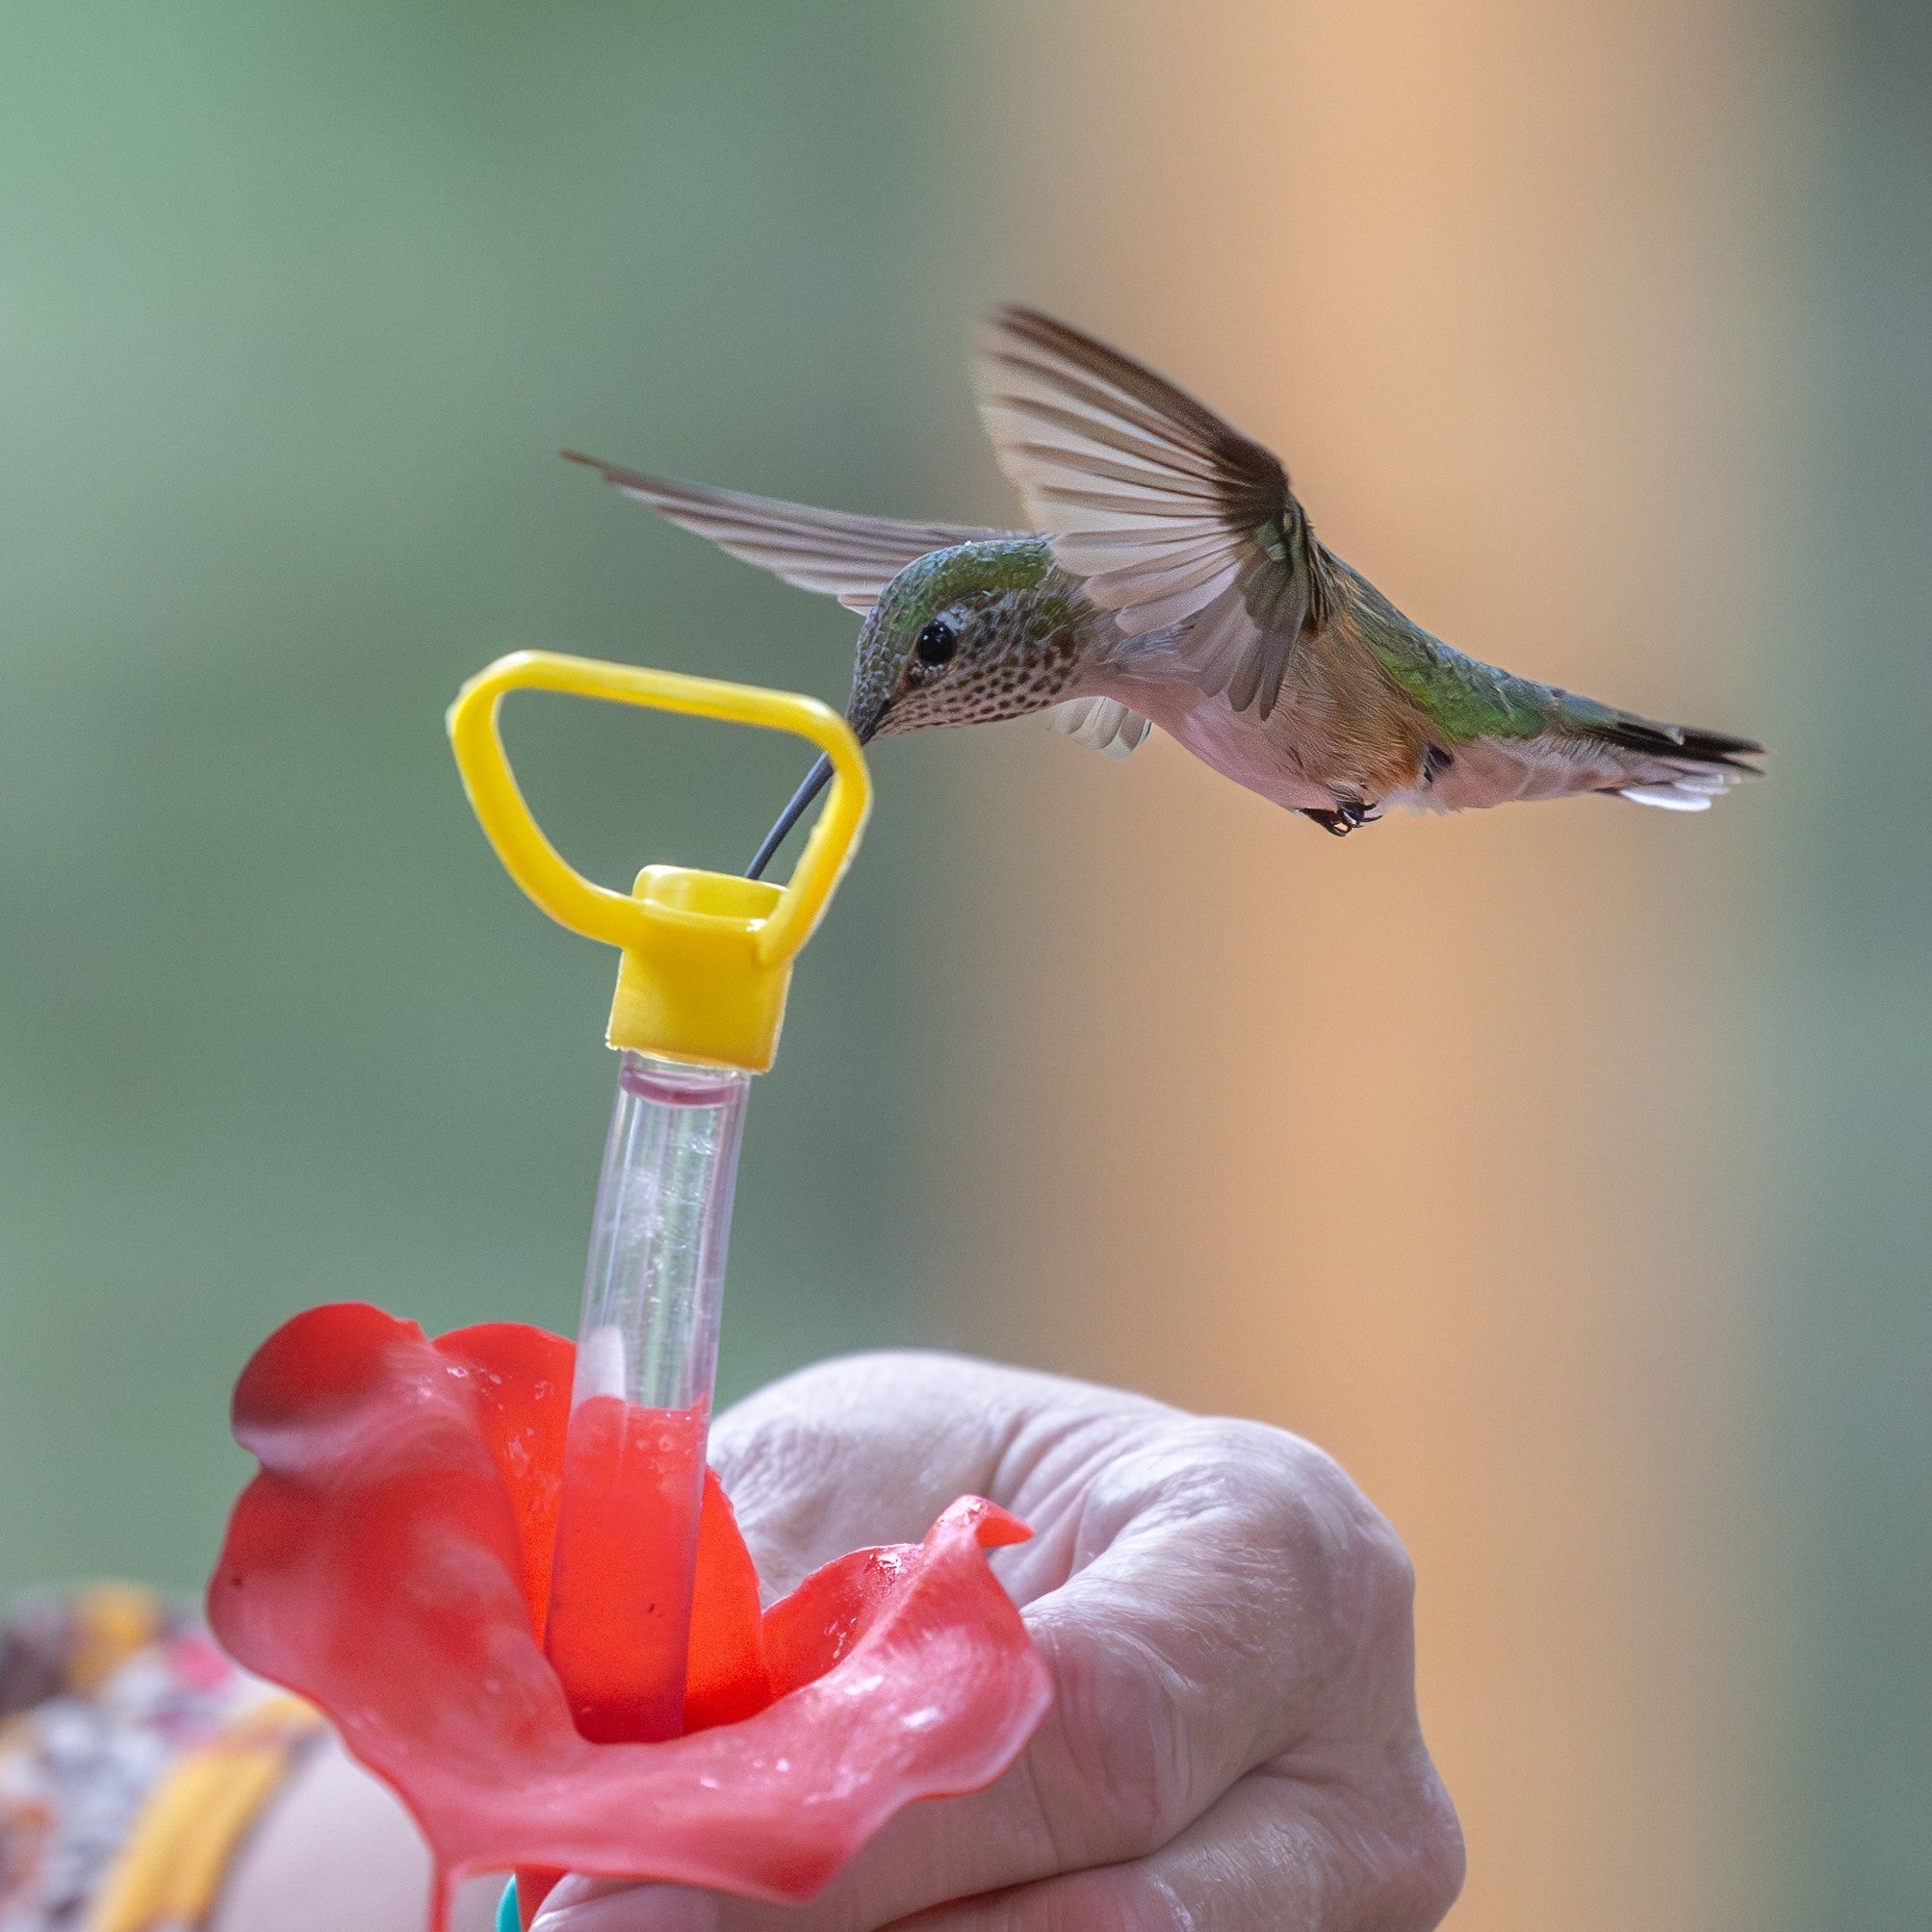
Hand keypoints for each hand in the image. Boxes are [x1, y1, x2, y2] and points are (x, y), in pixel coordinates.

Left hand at [533, 1351, 1461, 1931]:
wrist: (1057, 1552)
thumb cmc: (943, 1490)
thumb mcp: (857, 1478)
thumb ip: (773, 1615)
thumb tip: (612, 1801)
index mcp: (1277, 1549)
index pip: (1089, 1726)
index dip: (851, 1832)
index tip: (605, 1893)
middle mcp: (1356, 1759)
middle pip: (1106, 1920)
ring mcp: (1340, 1911)